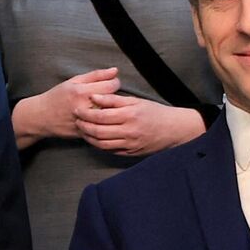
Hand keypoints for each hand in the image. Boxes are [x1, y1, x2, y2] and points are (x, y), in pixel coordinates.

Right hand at [12, 68, 119, 148]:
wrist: (41, 117)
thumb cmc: (58, 96)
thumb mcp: (74, 81)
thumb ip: (96, 75)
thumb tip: (115, 70)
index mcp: (81, 92)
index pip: (112, 86)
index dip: (114, 83)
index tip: (111, 84)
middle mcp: (84, 107)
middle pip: (113, 101)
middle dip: (112, 97)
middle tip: (106, 96)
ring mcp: (85, 122)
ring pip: (109, 116)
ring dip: (109, 110)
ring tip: (101, 106)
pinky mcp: (85, 133)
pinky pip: (102, 127)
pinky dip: (103, 122)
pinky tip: (98, 118)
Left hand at [74, 94, 206, 156]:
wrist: (173, 130)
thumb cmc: (154, 112)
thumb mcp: (136, 101)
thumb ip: (114, 99)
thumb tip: (94, 97)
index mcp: (129, 115)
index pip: (101, 115)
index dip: (86, 113)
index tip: (77, 109)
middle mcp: (129, 131)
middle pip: (99, 131)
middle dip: (84, 126)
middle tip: (76, 120)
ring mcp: (130, 144)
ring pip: (102, 144)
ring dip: (89, 138)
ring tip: (82, 130)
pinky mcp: (130, 153)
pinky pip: (110, 151)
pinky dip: (99, 145)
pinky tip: (94, 139)